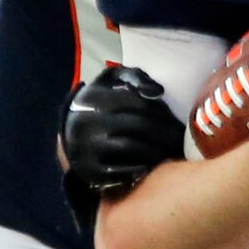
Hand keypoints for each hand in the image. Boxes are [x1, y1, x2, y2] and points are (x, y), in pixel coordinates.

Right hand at [60, 65, 185, 188]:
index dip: (162, 112)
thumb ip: (134, 77)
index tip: (176, 120)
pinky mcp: (89, 170)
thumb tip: (157, 91)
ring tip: (170, 152)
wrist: (69, 136)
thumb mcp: (110, 82)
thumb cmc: (100, 104)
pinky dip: (140, 169)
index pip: (138, 103)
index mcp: (94, 97)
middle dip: (165, 134)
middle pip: (139, 126)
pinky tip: (152, 166)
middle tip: (180, 140)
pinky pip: (121, 172)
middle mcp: (87, 122)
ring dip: (157, 151)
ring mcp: (86, 148)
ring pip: (132, 148)